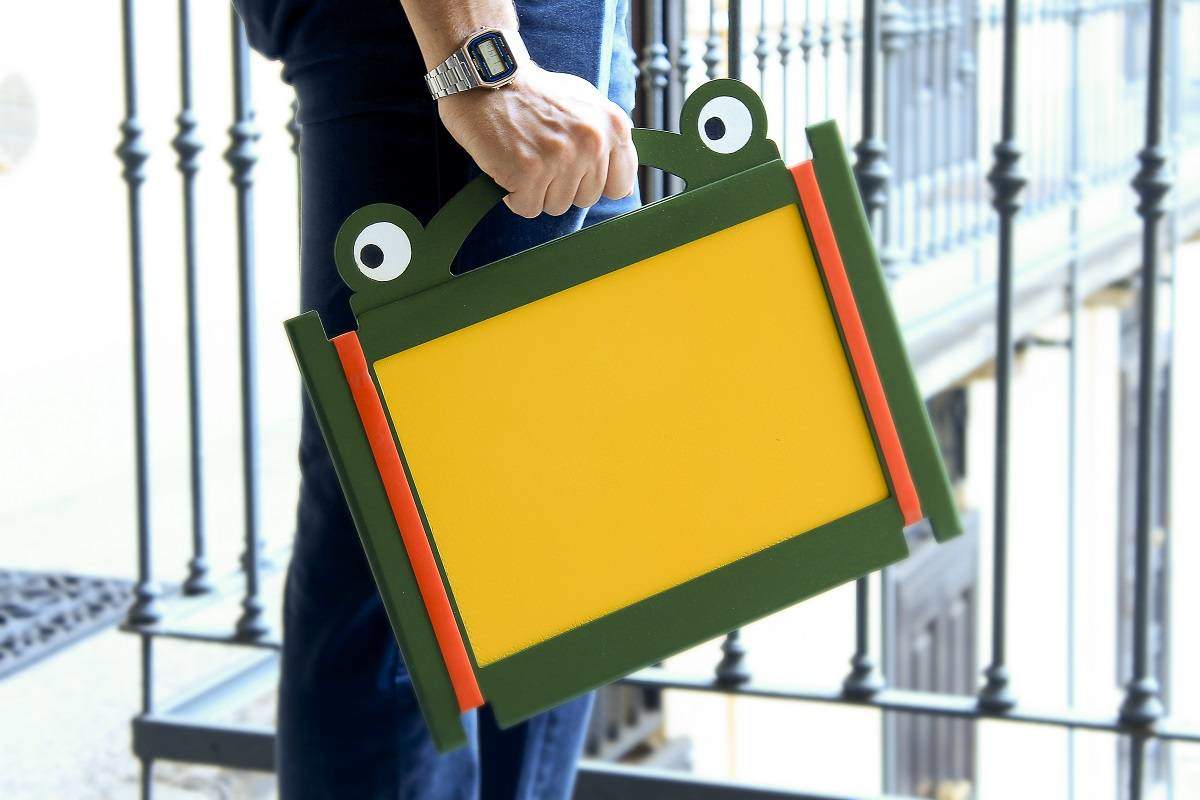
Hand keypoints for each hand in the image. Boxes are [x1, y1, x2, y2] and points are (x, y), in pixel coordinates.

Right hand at [438, 65, 637, 218]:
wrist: (489, 76)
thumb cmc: (535, 93)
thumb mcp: (586, 103)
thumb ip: (608, 139)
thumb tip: (622, 187)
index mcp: (613, 126)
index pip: (620, 186)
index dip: (593, 182)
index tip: (576, 170)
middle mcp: (593, 143)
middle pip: (585, 199)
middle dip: (561, 186)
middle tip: (541, 155)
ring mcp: (561, 158)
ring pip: (556, 206)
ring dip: (536, 191)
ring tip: (524, 157)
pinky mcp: (529, 172)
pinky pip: (527, 208)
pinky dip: (513, 194)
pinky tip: (508, 166)